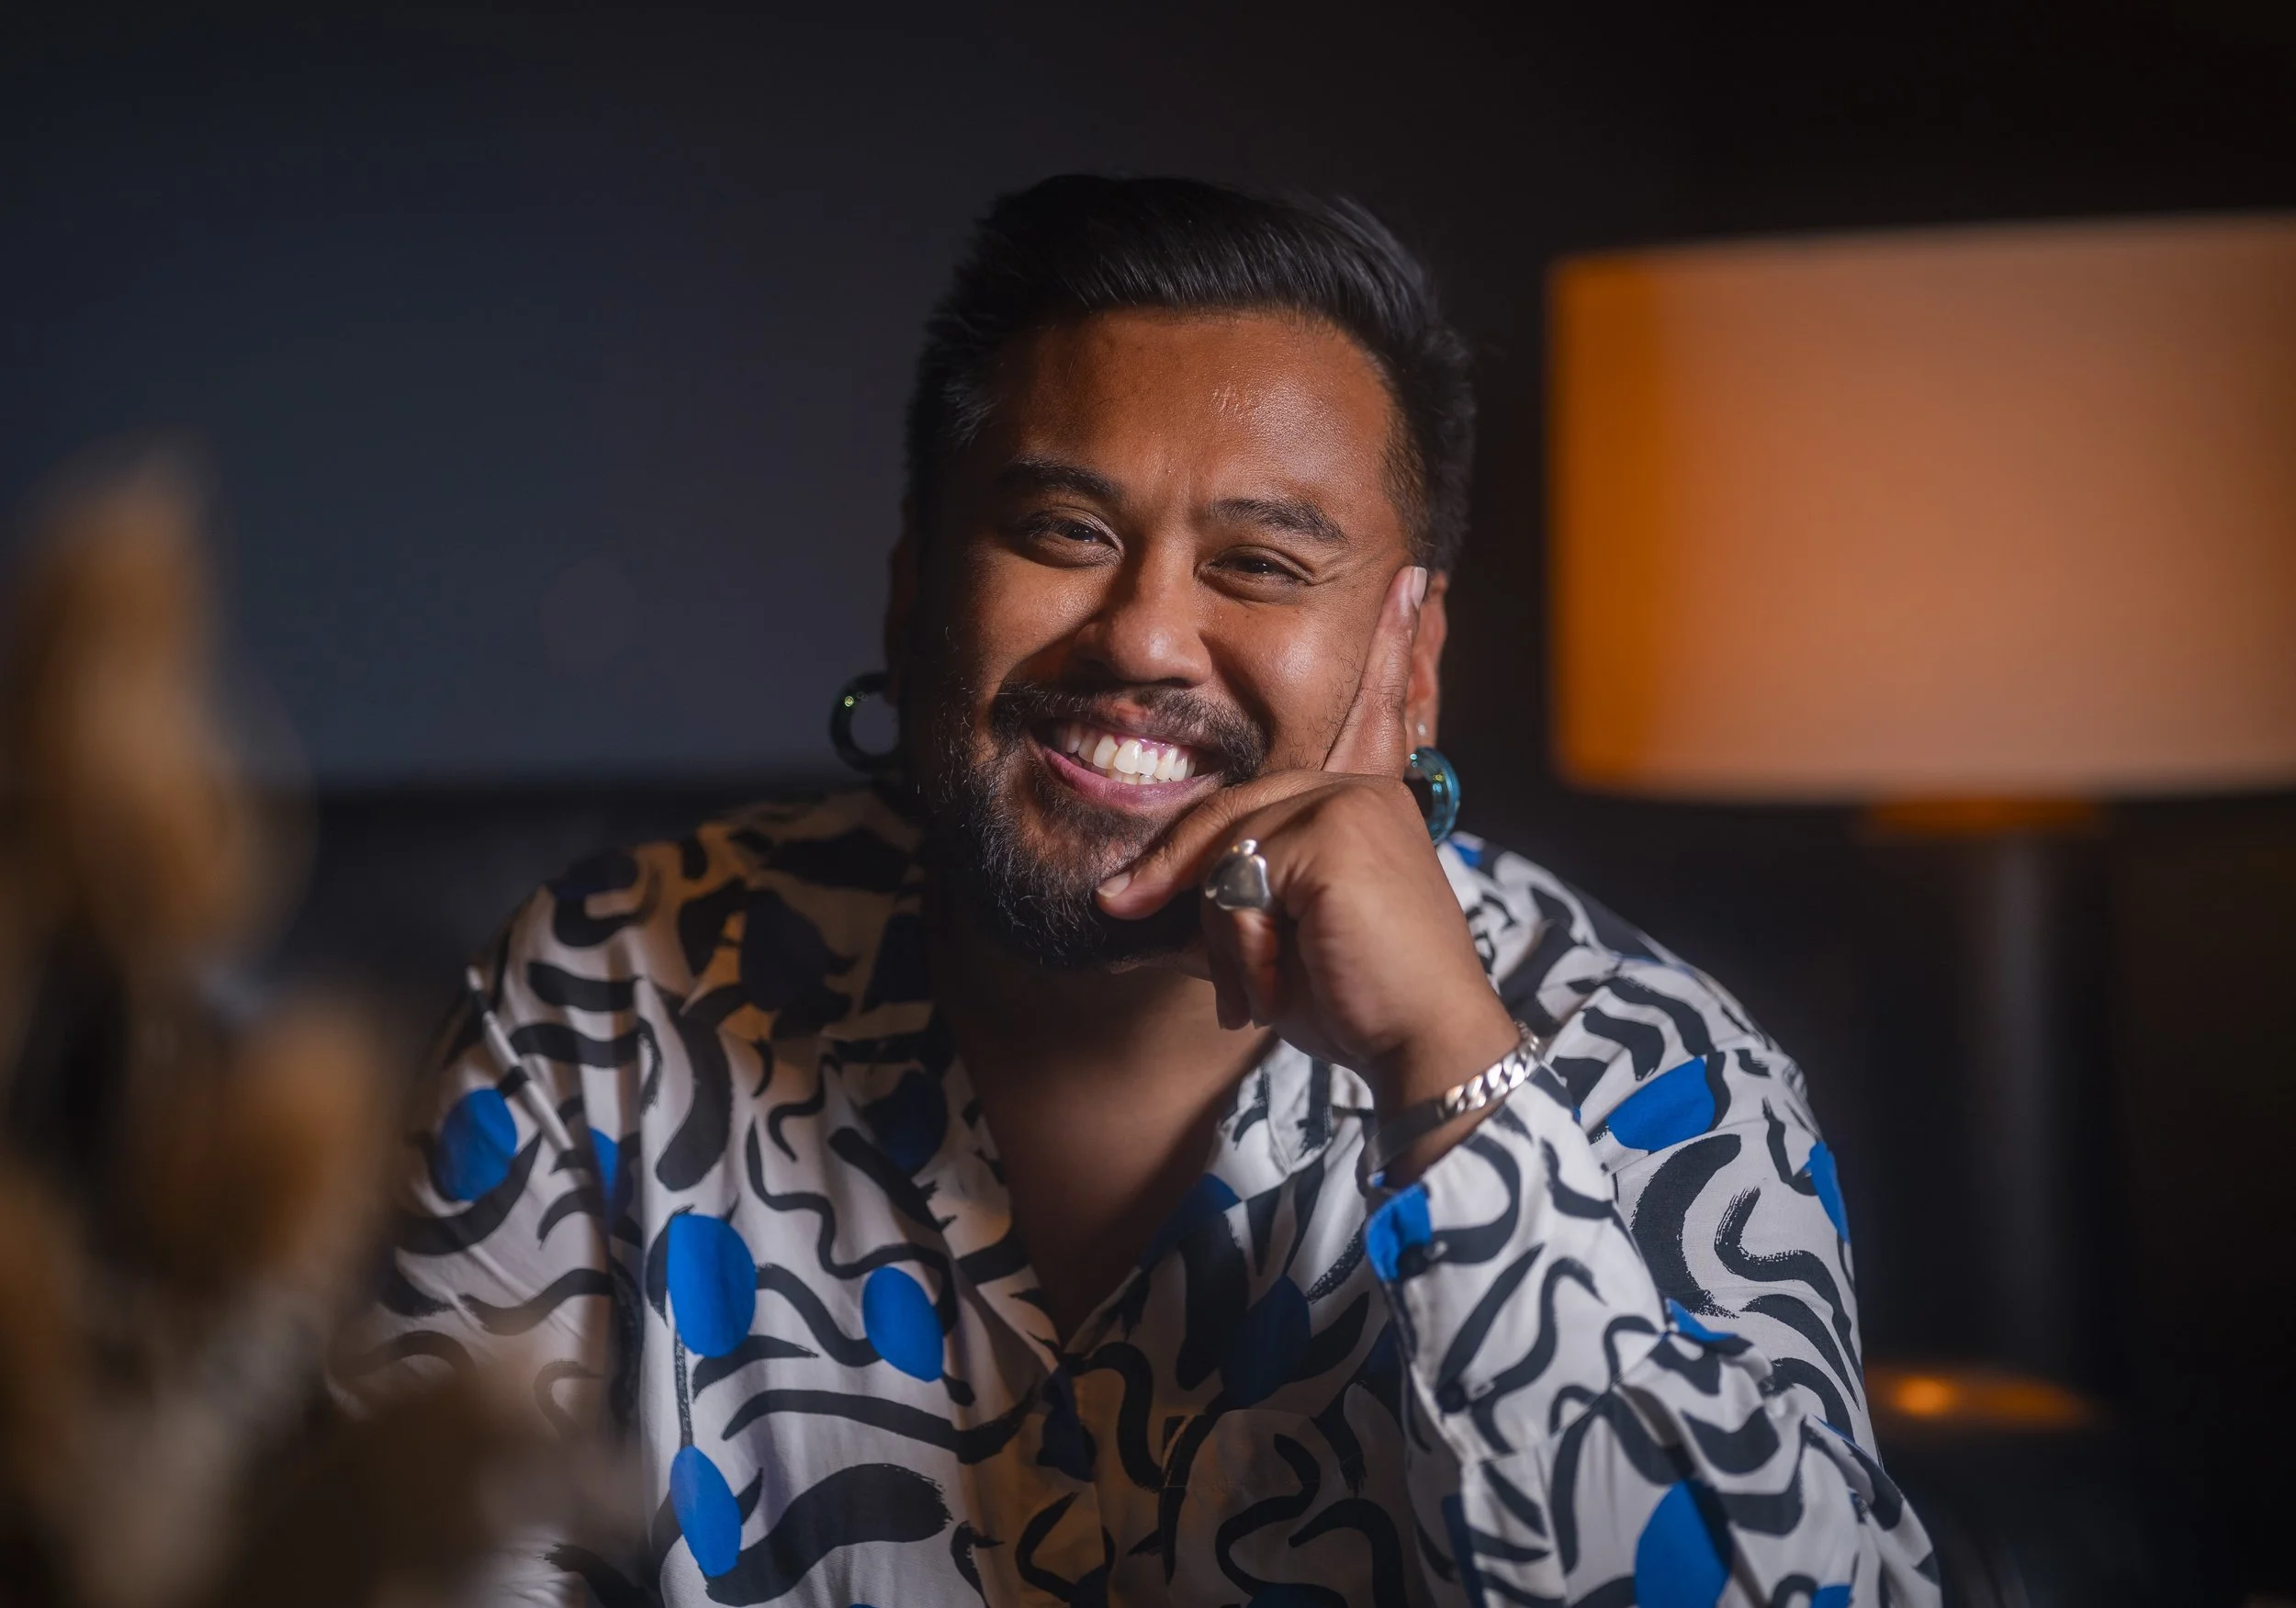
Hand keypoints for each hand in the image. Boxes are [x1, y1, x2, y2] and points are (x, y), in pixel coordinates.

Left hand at [1095, 566, 1518, 1124]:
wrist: (1422, 1049)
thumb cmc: (1356, 1001)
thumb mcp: (1273, 937)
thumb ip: (1222, 897)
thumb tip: (1122, 897)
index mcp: (1368, 800)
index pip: (1368, 715)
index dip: (1390, 650)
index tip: (1410, 581)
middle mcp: (1366, 789)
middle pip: (1230, 808)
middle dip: (1176, 873)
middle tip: (1118, 907)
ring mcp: (1353, 805)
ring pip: (1225, 851)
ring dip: (1223, 935)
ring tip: (1254, 991)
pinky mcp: (1337, 834)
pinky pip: (1235, 881)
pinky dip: (1241, 944)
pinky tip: (1272, 983)